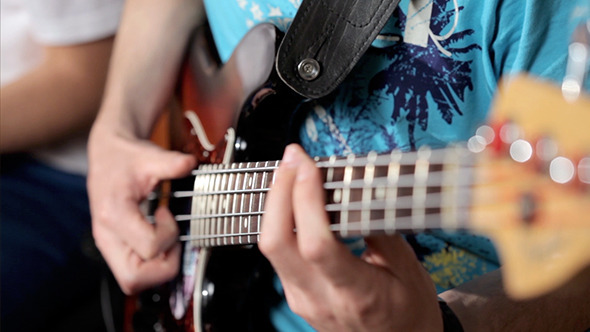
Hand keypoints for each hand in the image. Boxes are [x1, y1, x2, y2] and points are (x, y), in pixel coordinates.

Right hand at [87, 123, 195, 293]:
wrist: (107, 154)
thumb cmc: (126, 157)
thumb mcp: (149, 155)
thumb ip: (170, 162)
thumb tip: (189, 164)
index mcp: (114, 214)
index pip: (148, 247)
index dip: (168, 235)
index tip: (168, 213)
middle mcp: (107, 235)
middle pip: (134, 279)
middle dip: (164, 265)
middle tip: (172, 240)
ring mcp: (109, 245)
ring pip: (132, 282)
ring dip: (158, 267)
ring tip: (166, 239)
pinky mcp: (114, 247)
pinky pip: (133, 272)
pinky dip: (151, 265)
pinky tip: (158, 241)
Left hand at [259, 144, 442, 330]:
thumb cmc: (409, 313)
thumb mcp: (407, 269)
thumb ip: (378, 228)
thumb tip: (354, 187)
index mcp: (355, 294)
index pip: (316, 244)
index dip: (305, 199)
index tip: (307, 165)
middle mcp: (319, 298)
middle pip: (275, 243)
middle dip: (278, 192)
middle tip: (292, 159)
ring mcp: (301, 298)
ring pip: (271, 246)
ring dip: (276, 203)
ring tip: (293, 171)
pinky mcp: (295, 294)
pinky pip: (278, 252)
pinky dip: (281, 220)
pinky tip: (294, 199)